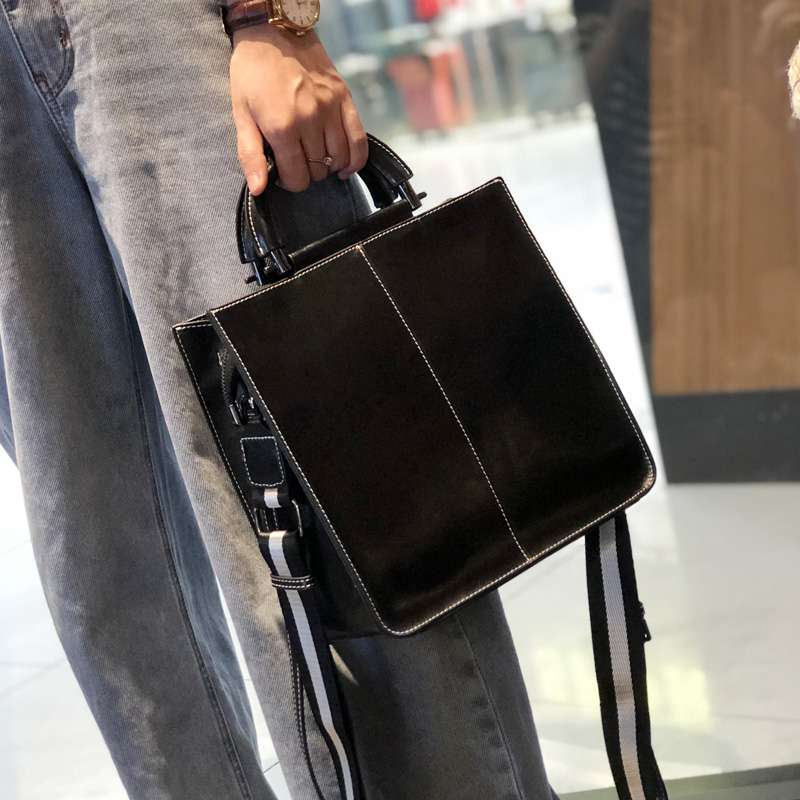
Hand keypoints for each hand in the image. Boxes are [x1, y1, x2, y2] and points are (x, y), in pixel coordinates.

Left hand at [229, 25, 367, 194]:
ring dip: (327, 167)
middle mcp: (310, 120)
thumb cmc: (252, 73)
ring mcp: (331, 109)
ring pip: (338, 159)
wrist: (273, 31)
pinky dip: (355, 159)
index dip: (290, 183)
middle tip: (297, 161)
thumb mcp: (240, 113)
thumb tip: (259, 188)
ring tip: (316, 160)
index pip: (297, 177)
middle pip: (317, 170)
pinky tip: (345, 167)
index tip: (284, 174)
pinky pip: (358, 140)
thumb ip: (250, 154)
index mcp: (282, 126)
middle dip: (307, 173)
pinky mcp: (344, 98)